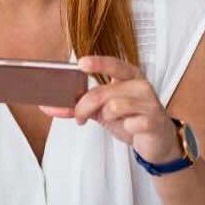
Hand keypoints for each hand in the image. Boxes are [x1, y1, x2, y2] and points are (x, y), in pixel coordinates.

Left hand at [39, 56, 182, 164]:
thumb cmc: (130, 119)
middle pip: (103, 92)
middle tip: (79, 116)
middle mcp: (140, 85)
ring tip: (111, 121)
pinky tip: (130, 128)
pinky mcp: (154, 121)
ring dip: (106, 117)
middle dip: (84, 106)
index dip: (97, 63)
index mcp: (129, 76)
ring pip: (114, 106)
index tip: (80, 64)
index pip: (113, 64)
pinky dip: (125, 128)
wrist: (156, 141)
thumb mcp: (102, 111)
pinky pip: (130, 123)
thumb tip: (48, 107)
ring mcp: (149, 102)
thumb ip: (78, 107)